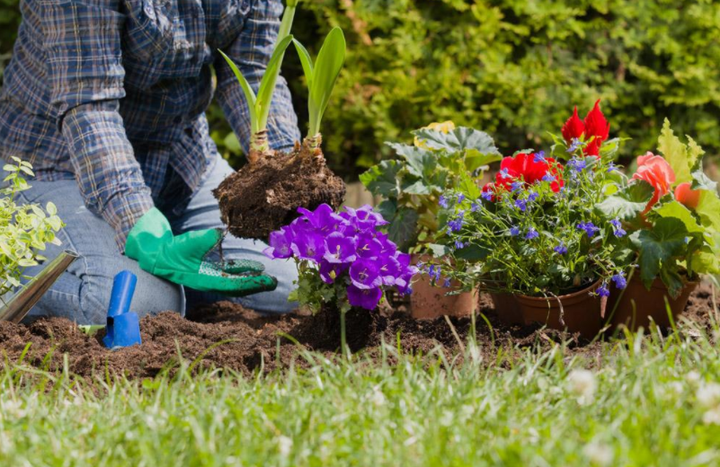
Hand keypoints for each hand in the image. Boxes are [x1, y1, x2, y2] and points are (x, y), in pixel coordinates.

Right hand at [125, 208, 276, 295]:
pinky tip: (256, 267)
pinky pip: (231, 272)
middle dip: (256, 285)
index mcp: (204, 280)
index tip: (265, 281)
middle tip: (274, 282)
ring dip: (252, 279)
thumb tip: (219, 233)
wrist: (159, 255)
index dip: (250, 283)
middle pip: (238, 286)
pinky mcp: (211, 270)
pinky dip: (243, 270)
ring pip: (236, 280)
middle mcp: (210, 281)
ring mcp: (212, 277)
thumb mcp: (188, 243)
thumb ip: (203, 239)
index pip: (232, 285)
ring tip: (268, 277)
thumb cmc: (172, 250)